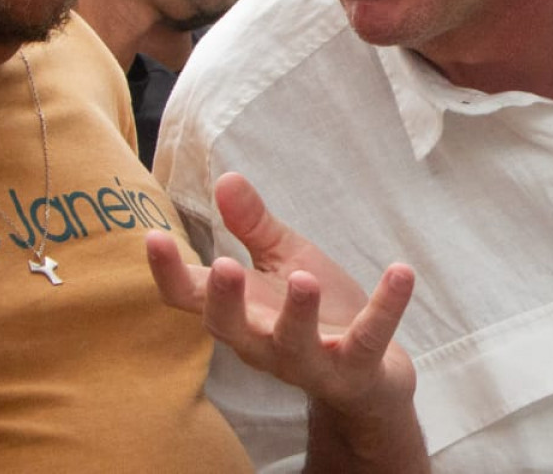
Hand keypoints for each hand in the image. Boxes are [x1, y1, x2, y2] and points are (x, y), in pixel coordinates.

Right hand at [146, 171, 418, 417]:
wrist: (370, 374)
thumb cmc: (317, 311)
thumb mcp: (285, 261)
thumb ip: (253, 225)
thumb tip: (226, 177)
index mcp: (242, 312)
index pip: (190, 299)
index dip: (167, 273)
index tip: (152, 236)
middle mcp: (265, 343)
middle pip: (230, 328)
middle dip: (224, 300)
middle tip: (223, 265)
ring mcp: (310, 360)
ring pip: (293, 344)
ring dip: (297, 313)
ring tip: (305, 278)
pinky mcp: (356, 367)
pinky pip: (369, 340)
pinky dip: (387, 307)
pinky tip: (401, 271)